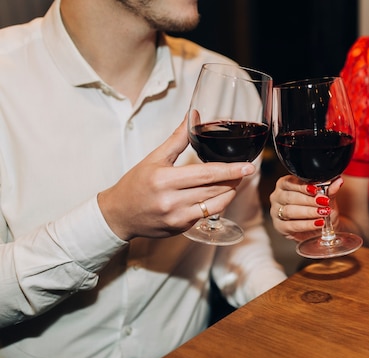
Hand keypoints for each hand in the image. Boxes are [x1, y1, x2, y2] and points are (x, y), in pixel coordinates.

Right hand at [98, 118, 254, 240]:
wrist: (119, 214)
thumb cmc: (136, 183)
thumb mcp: (155, 158)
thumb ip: (178, 138)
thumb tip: (194, 115)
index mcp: (164, 179)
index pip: (206, 175)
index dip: (230, 171)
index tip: (248, 166)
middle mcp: (171, 200)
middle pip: (214, 190)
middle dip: (234, 180)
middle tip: (245, 170)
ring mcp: (177, 217)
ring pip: (215, 205)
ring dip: (230, 193)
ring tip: (235, 181)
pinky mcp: (181, 229)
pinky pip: (207, 216)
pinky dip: (217, 204)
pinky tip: (220, 194)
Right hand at [269, 175, 342, 241]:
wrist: (322, 226)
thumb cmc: (319, 208)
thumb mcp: (326, 198)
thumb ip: (330, 190)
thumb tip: (337, 181)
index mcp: (285, 184)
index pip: (290, 182)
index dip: (303, 186)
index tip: (316, 189)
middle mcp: (278, 197)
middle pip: (290, 197)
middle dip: (308, 200)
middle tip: (323, 202)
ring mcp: (276, 212)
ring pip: (290, 211)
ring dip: (308, 212)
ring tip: (322, 212)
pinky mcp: (280, 227)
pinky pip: (292, 226)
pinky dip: (306, 224)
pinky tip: (317, 223)